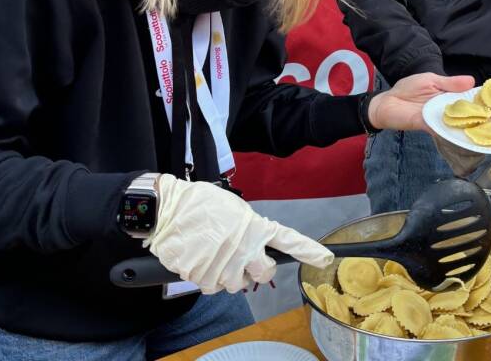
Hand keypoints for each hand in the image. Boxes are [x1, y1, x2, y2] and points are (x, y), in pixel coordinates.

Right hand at [145, 174, 332, 293]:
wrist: (166, 210)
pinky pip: (213, 287)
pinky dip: (208, 277)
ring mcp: (224, 266)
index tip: (325, 257)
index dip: (309, 250)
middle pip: (265, 274)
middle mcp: (244, 249)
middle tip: (243, 257)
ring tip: (215, 253)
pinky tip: (201, 260)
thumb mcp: (234, 207)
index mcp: (254, 227)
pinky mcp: (203, 277)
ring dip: (230, 274)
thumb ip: (250, 226)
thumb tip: (255, 240)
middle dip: (258, 269)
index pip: (288, 240)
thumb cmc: (200, 204)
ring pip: (237, 284)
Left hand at [368, 73, 475, 131]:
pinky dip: (454, 132)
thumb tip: (472, 80)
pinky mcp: (430, 127)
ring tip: (490, 128)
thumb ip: (450, 83)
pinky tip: (467, 134)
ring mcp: (440, 119)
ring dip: (471, 126)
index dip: (482, 100)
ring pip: (459, 124)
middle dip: (482, 116)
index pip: (469, 98)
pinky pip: (444, 130)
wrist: (387, 101)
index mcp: (450, 95)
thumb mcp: (431, 80)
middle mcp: (448, 109)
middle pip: (467, 114)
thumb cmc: (408, 89)